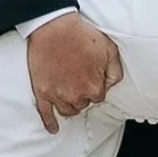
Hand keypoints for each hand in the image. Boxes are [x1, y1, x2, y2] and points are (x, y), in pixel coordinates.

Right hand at [26, 14, 122, 134]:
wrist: (54, 27)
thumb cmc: (81, 35)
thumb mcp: (109, 50)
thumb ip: (115, 72)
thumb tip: (111, 85)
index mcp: (94, 87)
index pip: (98, 97)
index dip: (95, 87)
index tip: (91, 78)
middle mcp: (76, 96)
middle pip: (83, 104)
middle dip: (82, 95)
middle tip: (78, 81)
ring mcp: (57, 95)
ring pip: (68, 111)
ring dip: (71, 106)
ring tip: (70, 98)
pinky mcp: (42, 92)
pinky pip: (46, 114)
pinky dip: (50, 123)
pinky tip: (53, 129)